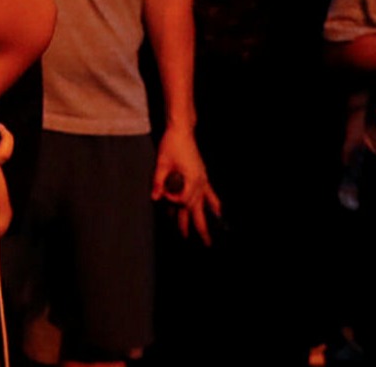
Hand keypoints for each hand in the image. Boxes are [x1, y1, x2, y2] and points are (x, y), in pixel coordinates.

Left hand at [152, 126, 219, 245]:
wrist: (182, 131)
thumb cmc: (171, 144)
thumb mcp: (161, 162)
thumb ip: (158, 181)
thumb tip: (155, 197)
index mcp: (190, 180)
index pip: (182, 201)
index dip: (172, 202)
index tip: (163, 196)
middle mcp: (199, 184)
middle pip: (197, 211)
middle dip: (199, 229)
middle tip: (203, 244)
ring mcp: (202, 181)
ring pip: (204, 207)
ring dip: (205, 222)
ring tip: (208, 238)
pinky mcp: (202, 177)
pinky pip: (210, 195)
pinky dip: (215, 204)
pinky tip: (219, 213)